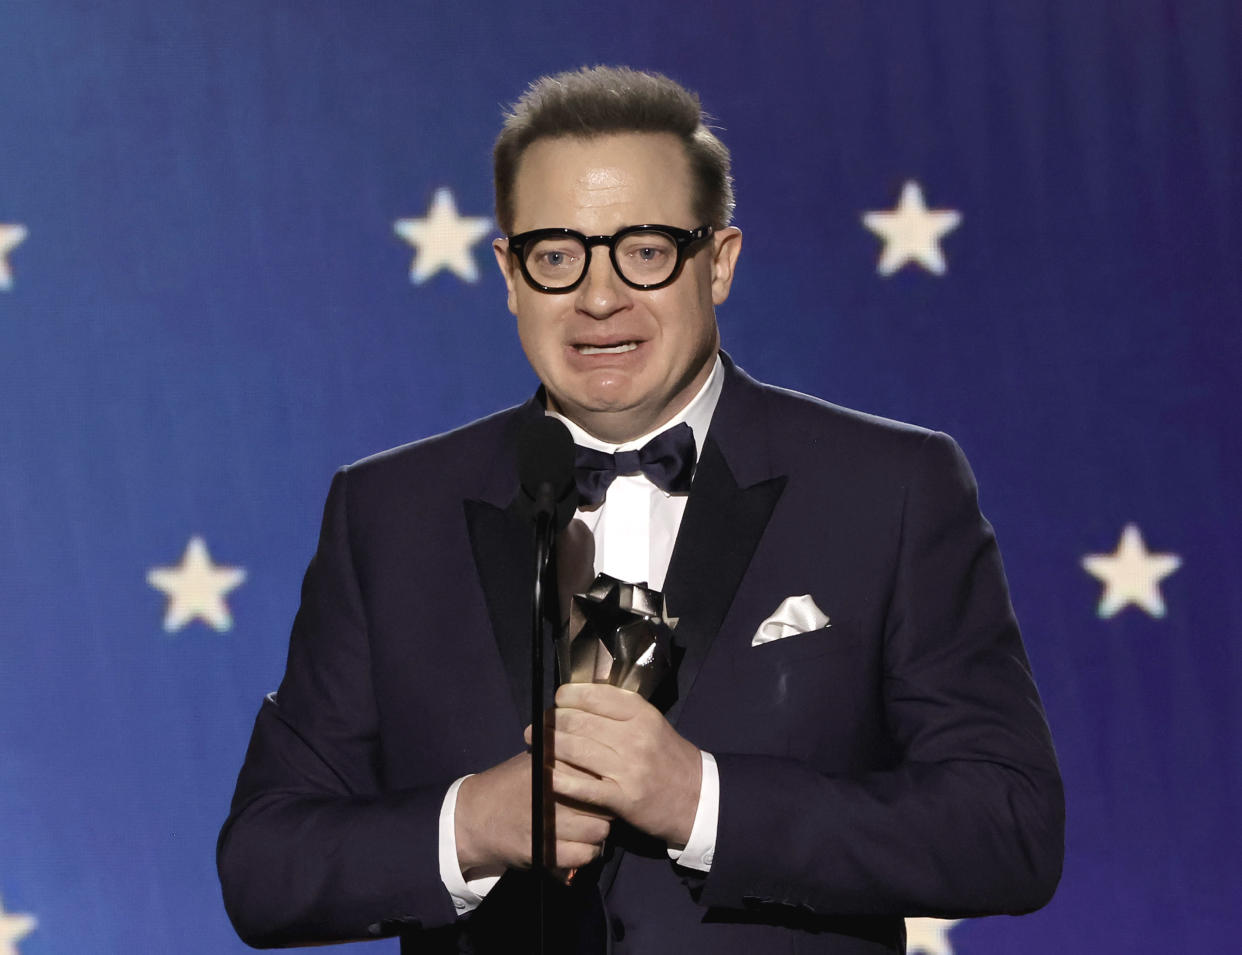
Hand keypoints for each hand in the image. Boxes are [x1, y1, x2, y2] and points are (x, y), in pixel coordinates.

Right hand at [454, 752, 610, 881]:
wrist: (472, 816)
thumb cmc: (509, 784)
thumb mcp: (535, 761)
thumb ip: (568, 759)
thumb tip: (608, 764)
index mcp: (552, 765)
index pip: (600, 773)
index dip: (608, 782)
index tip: (605, 787)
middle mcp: (552, 793)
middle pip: (604, 803)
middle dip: (606, 809)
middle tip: (598, 811)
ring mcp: (547, 823)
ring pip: (598, 831)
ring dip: (598, 834)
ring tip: (589, 829)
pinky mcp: (541, 850)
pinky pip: (583, 856)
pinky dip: (586, 854)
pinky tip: (578, 847)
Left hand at [529, 683, 702, 847]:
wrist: (696, 799)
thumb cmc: (668, 758)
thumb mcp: (651, 725)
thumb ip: (620, 712)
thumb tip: (579, 698)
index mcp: (642, 714)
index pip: (596, 696)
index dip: (569, 696)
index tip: (556, 701)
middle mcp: (635, 737)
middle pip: (581, 723)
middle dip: (552, 723)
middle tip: (536, 727)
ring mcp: (629, 768)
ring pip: (578, 751)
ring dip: (550, 748)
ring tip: (536, 746)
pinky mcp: (624, 798)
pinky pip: (585, 787)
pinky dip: (561, 781)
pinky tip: (547, 777)